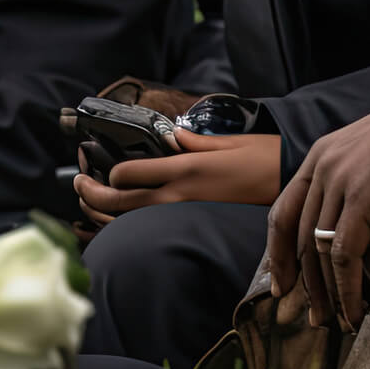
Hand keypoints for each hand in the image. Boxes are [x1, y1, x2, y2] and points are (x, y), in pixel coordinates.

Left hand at [73, 132, 281, 224]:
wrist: (292, 191)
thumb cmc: (266, 160)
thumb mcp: (230, 143)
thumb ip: (195, 142)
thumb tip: (170, 137)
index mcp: (187, 167)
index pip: (130, 175)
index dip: (108, 173)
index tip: (101, 165)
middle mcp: (181, 194)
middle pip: (121, 203)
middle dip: (91, 195)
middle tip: (77, 185)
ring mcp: (187, 214)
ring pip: (132, 222)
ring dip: (103, 215)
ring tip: (88, 203)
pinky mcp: (196, 225)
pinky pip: (152, 231)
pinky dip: (128, 230)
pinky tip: (117, 225)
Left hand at [268, 59, 369, 328]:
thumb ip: (352, 189)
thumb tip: (347, 231)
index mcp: (318, 157)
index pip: (283, 211)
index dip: (278, 252)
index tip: (282, 284)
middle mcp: (320, 169)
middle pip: (297, 237)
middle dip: (302, 283)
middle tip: (311, 316)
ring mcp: (338, 184)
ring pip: (318, 251)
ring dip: (325, 293)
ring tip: (334, 321)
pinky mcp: (362, 201)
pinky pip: (343, 257)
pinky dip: (346, 289)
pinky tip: (354, 310)